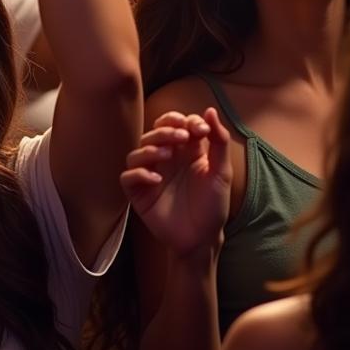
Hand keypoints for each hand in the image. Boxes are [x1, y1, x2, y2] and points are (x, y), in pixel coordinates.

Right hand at [120, 108, 231, 256]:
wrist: (203, 238)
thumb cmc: (213, 205)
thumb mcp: (221, 172)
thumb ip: (218, 141)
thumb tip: (210, 110)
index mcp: (185, 151)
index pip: (175, 123)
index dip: (184, 121)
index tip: (200, 130)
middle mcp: (165, 159)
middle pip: (153, 133)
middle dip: (166, 130)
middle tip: (181, 137)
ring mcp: (150, 175)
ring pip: (137, 153)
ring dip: (150, 149)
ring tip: (168, 156)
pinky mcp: (139, 193)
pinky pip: (128, 177)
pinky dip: (139, 174)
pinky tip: (156, 180)